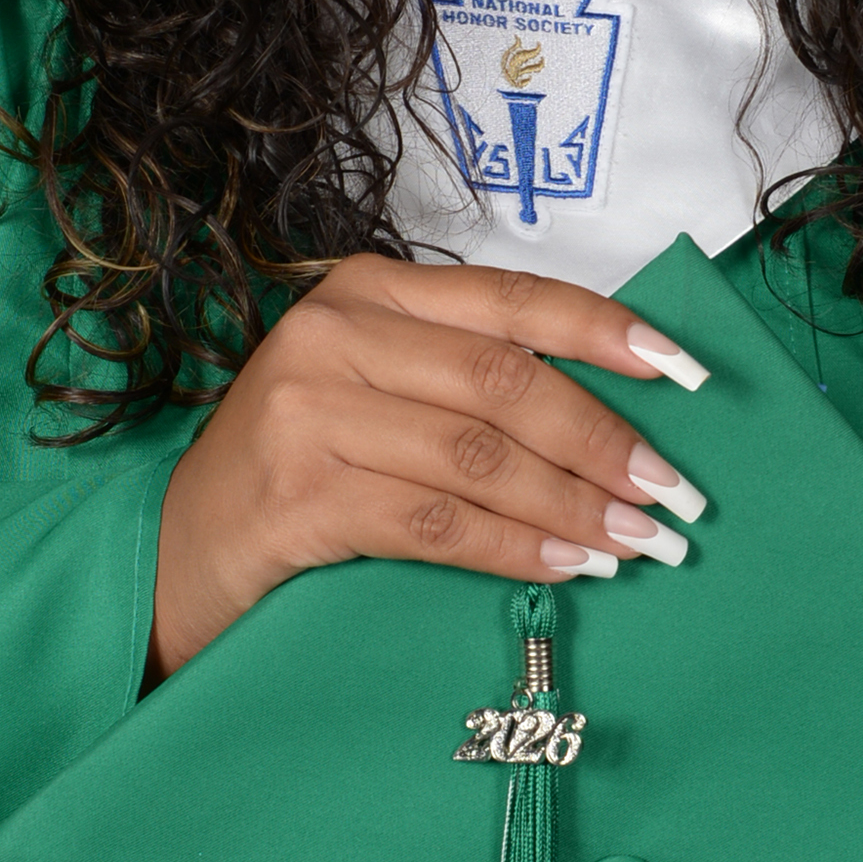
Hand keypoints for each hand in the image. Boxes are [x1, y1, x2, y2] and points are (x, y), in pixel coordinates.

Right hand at [148, 257, 708, 680]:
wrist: (172, 557)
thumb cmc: (297, 474)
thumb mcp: (376, 396)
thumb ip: (466, 382)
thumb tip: (616, 413)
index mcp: (366, 292)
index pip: (516, 300)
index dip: (612, 332)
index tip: (690, 375)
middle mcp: (333, 334)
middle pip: (508, 382)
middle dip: (609, 440)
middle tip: (679, 495)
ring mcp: (308, 413)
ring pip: (481, 455)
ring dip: (576, 505)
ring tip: (642, 542)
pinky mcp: (296, 495)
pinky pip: (438, 522)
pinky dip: (516, 549)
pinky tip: (569, 569)